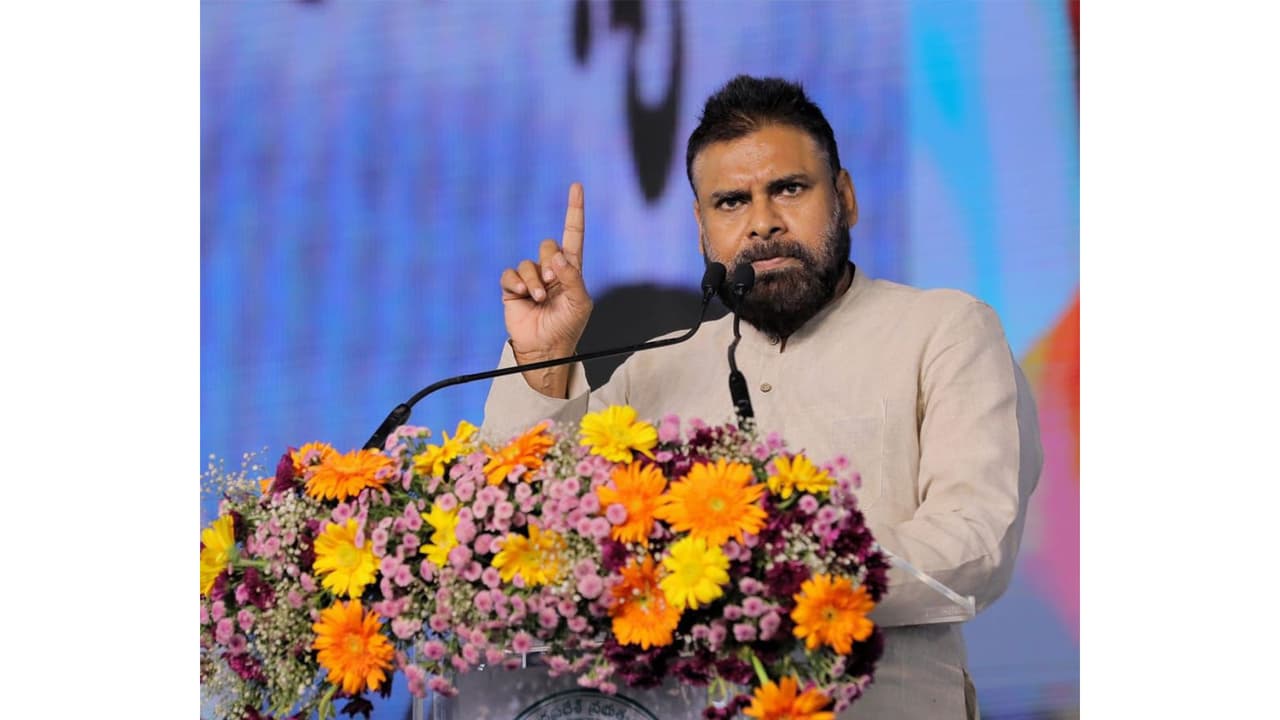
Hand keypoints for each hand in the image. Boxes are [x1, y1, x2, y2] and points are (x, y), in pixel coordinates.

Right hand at [499, 183, 592, 395]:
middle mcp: (550, 270)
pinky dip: (518, 283)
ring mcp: (531, 279)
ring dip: (535, 280)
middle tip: (553, 283)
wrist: (546, 349)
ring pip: (528, 262)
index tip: (576, 187)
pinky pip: (511, 274)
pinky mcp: (513, 289)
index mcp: (571, 270)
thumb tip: (558, 257)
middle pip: (548, 245)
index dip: (574, 211)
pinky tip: (524, 296)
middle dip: (550, 262)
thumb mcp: (579, 302)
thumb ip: (573, 277)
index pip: (573, 235)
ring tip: (539, 299)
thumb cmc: (567, 326)